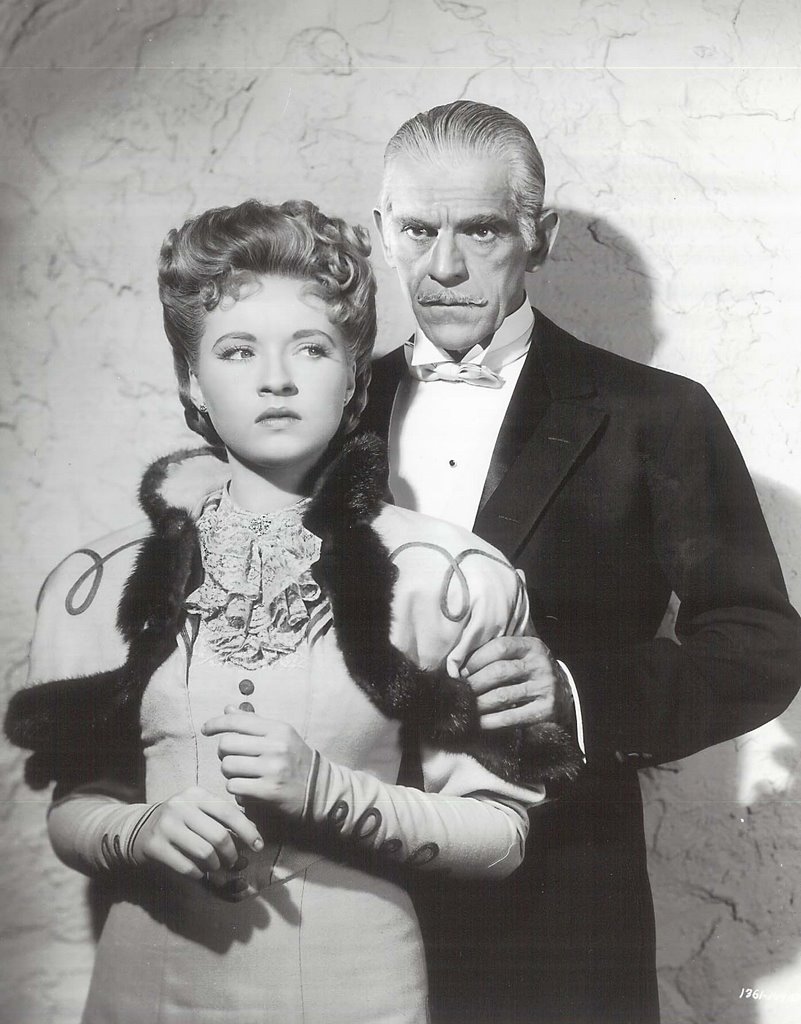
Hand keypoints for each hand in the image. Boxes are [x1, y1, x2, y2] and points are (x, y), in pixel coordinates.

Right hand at [132, 785, 263, 879]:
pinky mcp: (154, 846)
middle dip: (232, 854)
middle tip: (234, 862)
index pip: (229, 812)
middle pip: (219, 835)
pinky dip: (199, 873)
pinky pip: (186, 867)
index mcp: (195, 795)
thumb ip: (222, 819)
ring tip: (216, 867)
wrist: (137, 829)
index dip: (248, 831)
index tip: (258, 846)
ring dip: (216, 865)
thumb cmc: (179, 822)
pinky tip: (199, 872)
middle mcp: (180, 806)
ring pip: (204, 853)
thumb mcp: (198, 811)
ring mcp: (165, 826)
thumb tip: (253, 837)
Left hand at [202, 708, 313, 817]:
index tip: (205, 729)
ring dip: (229, 773)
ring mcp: (273, 769)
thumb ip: (253, 722)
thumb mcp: (280, 735)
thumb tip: (228, 709)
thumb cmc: (296, 760)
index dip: (216, 724)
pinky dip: (237, 790)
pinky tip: (248, 790)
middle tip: (232, 758)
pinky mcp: (269, 791)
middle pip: (226, 745)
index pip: (237, 721)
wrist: (320, 789)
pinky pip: (234, 787)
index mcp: (278, 729)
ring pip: (227, 767)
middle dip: (223, 753)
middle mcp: (276, 746)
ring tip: (242, 775)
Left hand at [463, 635, 573, 729]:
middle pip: (499, 672)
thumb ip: (500, 656)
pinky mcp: (546, 710)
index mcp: (532, 646)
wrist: (565, 696)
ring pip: (503, 695)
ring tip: (467, 707)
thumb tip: (461, 666)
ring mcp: (545, 687)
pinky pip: (513, 716)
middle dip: (474, 683)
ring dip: (479, 703)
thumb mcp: (523, 656)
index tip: (461, 671)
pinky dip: (492, 721)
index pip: (500, 647)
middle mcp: (540, 664)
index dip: (476, 659)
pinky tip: (481, 722)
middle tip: (461, 691)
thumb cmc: (532, 674)